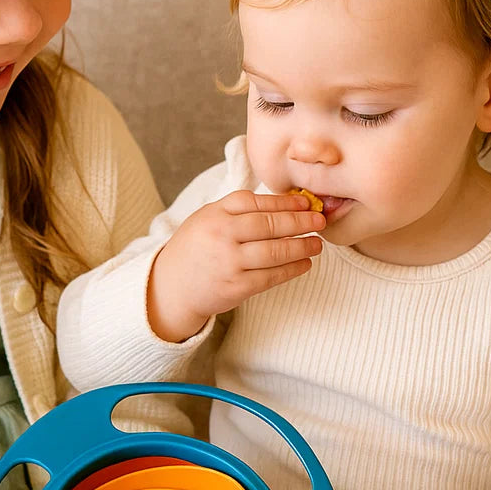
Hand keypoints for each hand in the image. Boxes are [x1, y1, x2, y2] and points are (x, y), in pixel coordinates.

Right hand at [147, 190, 324, 342]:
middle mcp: (221, 235)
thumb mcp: (207, 218)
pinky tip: (305, 263)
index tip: (305, 204)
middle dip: (299, 222)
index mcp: (215, 213)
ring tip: (317, 243)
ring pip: (275, 251)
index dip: (284, 203)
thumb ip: (237, 209)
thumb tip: (284, 204)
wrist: (171, 287)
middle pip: (269, 225)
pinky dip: (292, 269)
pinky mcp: (236, 287)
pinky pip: (271, 276)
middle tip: (319, 221)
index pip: (256, 202)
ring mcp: (229, 262)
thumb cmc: (195, 248)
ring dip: (301, 246)